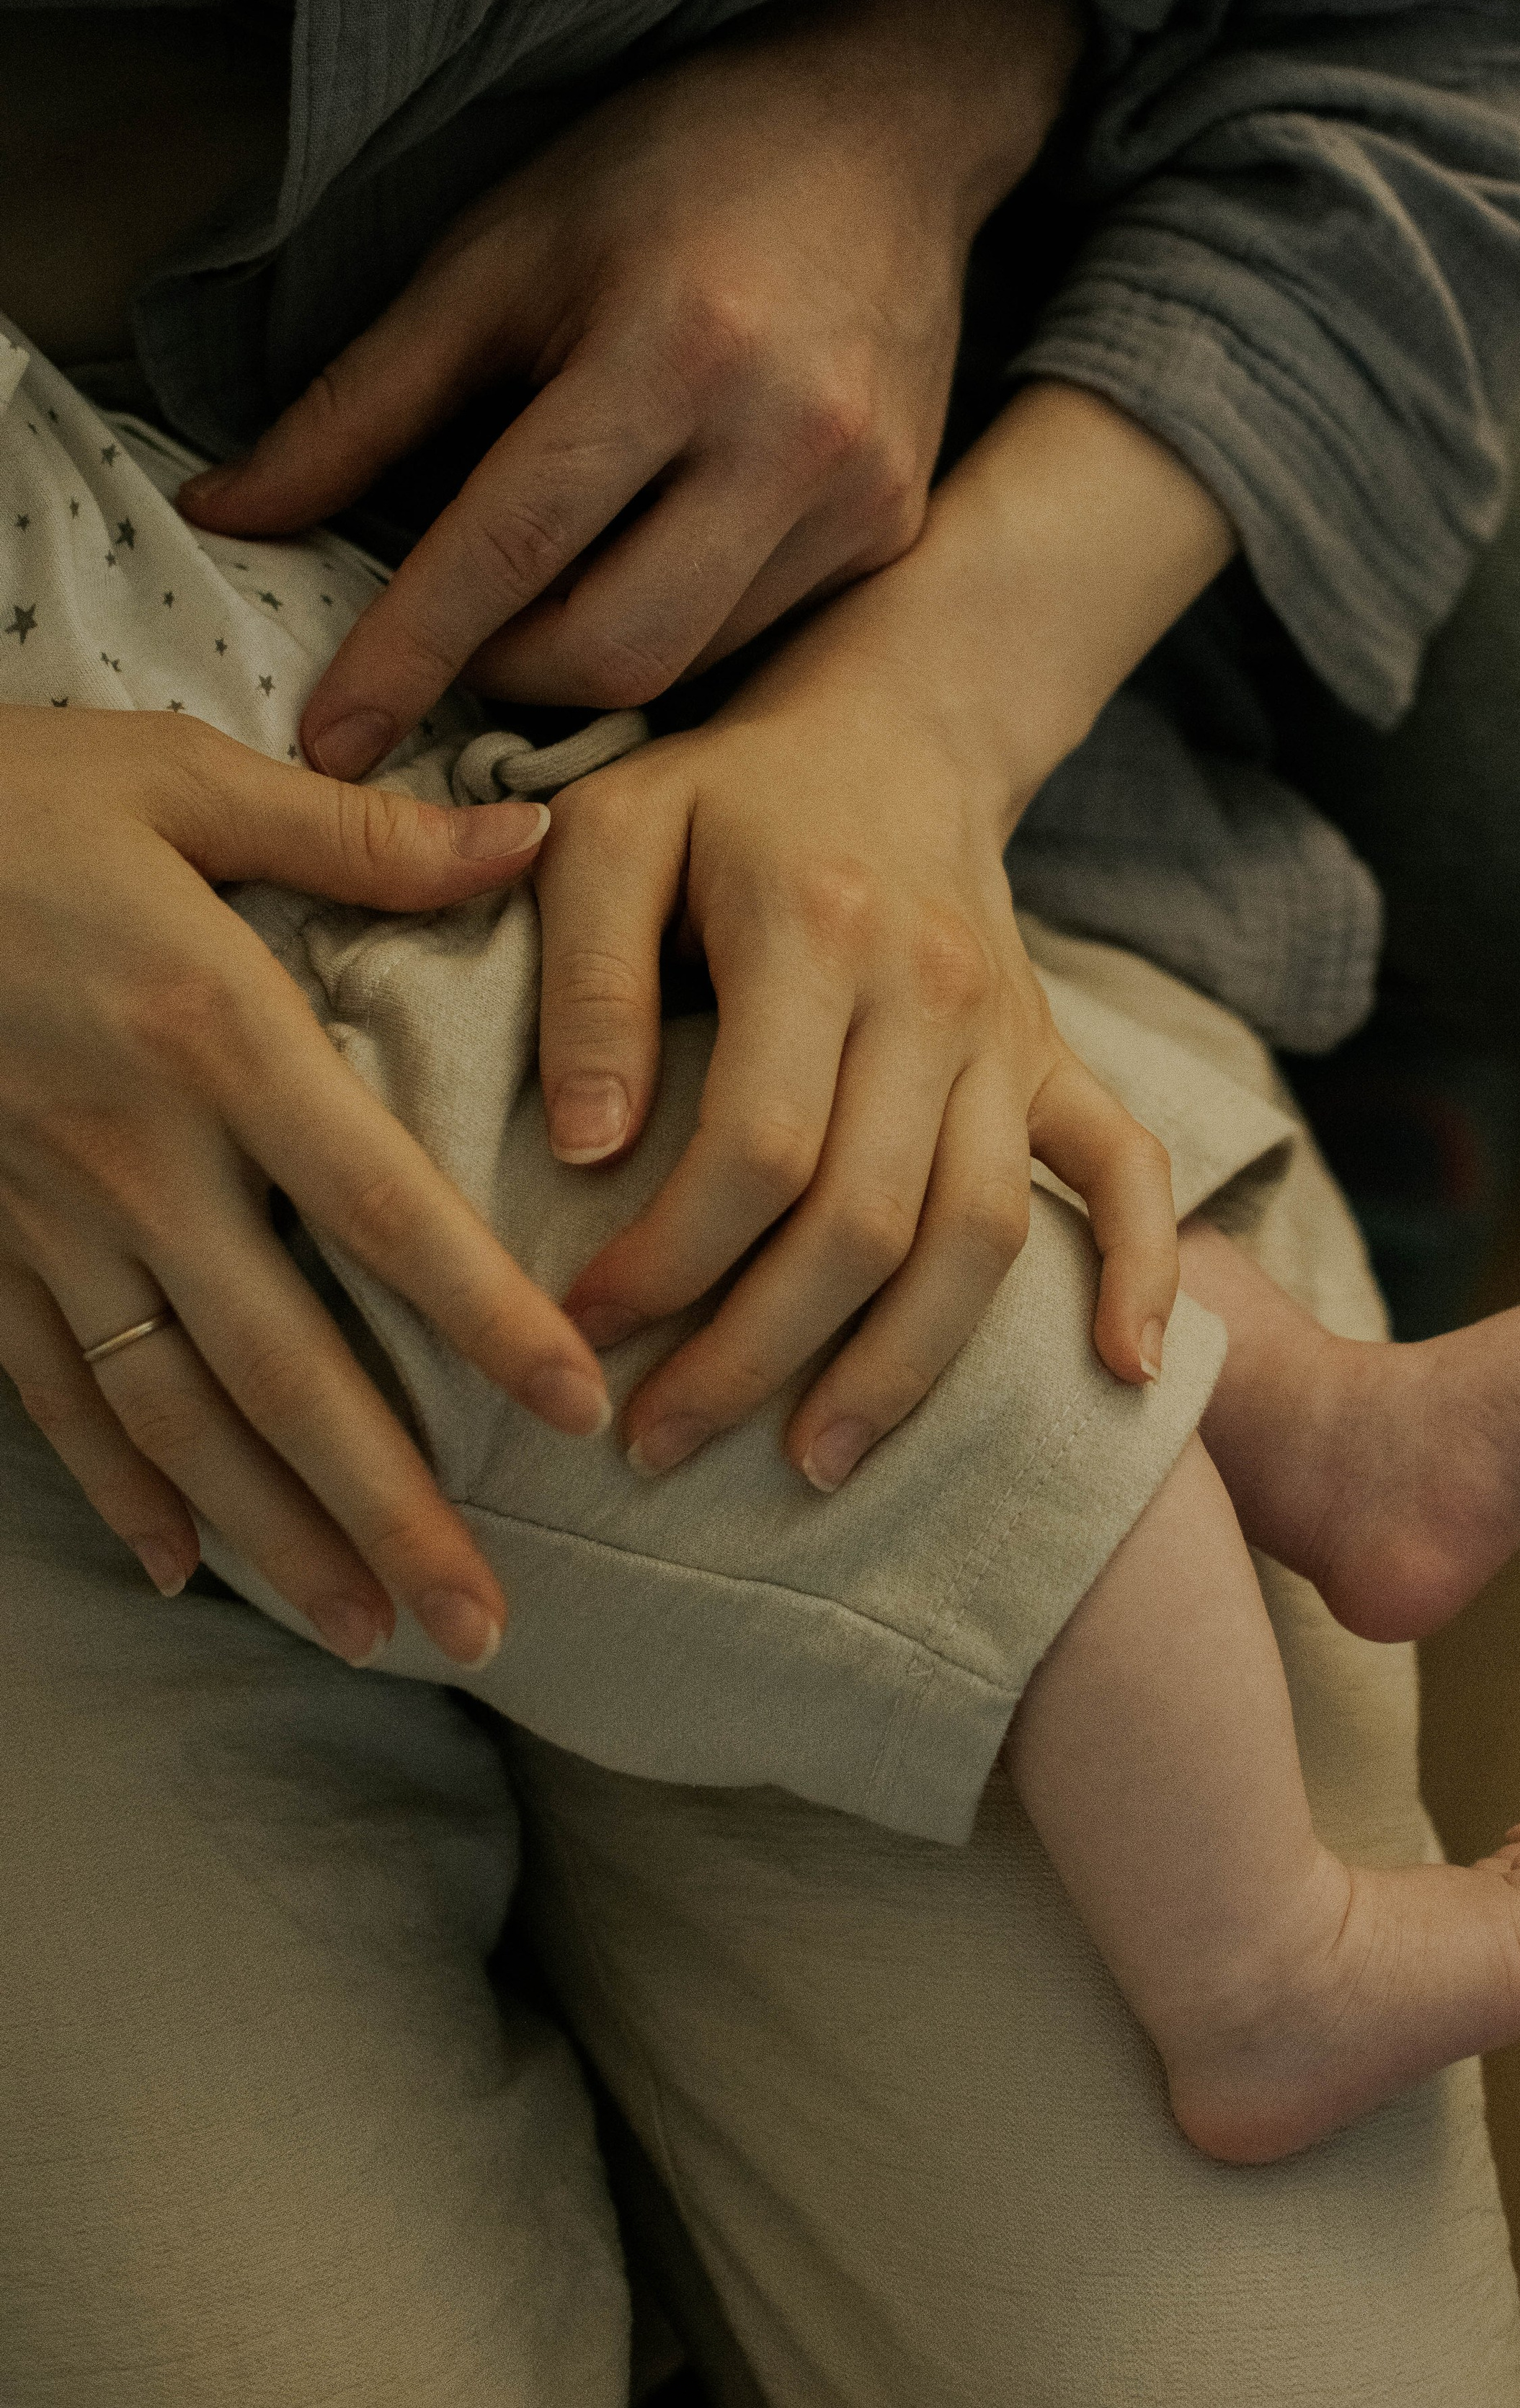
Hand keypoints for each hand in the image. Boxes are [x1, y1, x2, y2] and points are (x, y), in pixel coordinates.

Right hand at [0, 710, 610, 1665]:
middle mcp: (132, 1151)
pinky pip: (47, 1388)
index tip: (575, 1407)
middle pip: (279, 1360)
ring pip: (170, 1409)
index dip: (481, 1313)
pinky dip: (116, 1483)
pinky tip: (184, 1565)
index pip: (378, 1204)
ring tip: (367, 1630)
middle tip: (482, 1625)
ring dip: (270, 1532)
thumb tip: (535, 837)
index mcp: (212, 1032)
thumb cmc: (6, 797)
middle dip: (383, 1503)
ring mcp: (38, 1211)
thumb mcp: (182, 777)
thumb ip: (362, 834)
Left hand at [178, 0, 1084, 774]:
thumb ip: (365, 402)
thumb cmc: (670, 169)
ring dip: (584, 656)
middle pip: (612, 650)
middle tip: (453, 639)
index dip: (409, 653)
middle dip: (501, 674)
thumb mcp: (497, 254)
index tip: (332, 741)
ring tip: (549, 585)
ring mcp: (858, 496)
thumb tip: (235, 517)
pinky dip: (672, 627)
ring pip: (685, 663)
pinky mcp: (894, 530)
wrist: (879, 127)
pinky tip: (650, 558)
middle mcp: (785, 437)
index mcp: (673, 347)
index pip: (513, 546)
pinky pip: (755, 638)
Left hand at [537, 627, 1178, 1490]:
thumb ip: (583, 979)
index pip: (756, 1150)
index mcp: (817, 935)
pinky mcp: (1057, 1058)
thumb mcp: (610, 832)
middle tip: (655, 1443)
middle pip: (867, 1219)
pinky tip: (1119, 1375)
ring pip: (983, 1232)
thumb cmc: (724, 795)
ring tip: (814, 1463)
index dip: (665, 1263)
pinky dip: (1141, 1272)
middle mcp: (934, 995)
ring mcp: (1010, 1036)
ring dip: (902, 1365)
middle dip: (755, 1354)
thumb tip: (586, 1149)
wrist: (893, 732)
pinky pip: (1129, 1171)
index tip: (577, 1330)